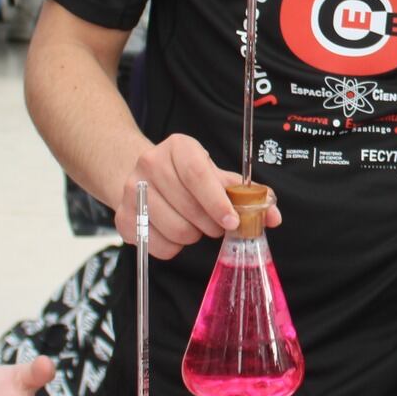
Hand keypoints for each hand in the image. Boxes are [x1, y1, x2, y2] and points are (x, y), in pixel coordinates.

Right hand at [115, 132, 280, 257]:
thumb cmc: (187, 177)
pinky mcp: (123, 218)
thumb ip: (246, 194)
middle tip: (217, 224)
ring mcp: (132, 191)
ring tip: (195, 225)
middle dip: (210, 224)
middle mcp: (150, 164)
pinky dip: (175, 247)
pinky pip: (159, 246)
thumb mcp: (216, 175)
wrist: (144, 177)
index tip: (233, 221)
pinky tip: (176, 233)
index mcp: (178, 147)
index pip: (197, 175)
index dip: (218, 201)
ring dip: (193, 236)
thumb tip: (273, 215)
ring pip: (175, 230)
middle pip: (188, 207)